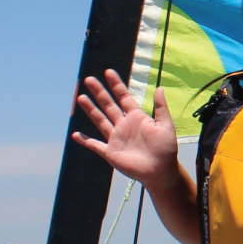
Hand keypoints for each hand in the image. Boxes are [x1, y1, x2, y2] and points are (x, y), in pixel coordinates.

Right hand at [70, 70, 180, 187]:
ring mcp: (116, 138)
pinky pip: (95, 145)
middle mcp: (124, 125)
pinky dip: (86, 141)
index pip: (124, 97)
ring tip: (81, 97)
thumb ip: (161, 108)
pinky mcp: (111, 152)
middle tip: (89, 79)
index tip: (108, 72)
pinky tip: (76, 135)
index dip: (116, 85)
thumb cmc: (166, 149)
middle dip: (99, 92)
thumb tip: (160, 87)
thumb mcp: (166, 126)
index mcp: (137, 117)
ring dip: (90, 109)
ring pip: (100, 120)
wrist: (161, 171)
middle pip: (109, 105)